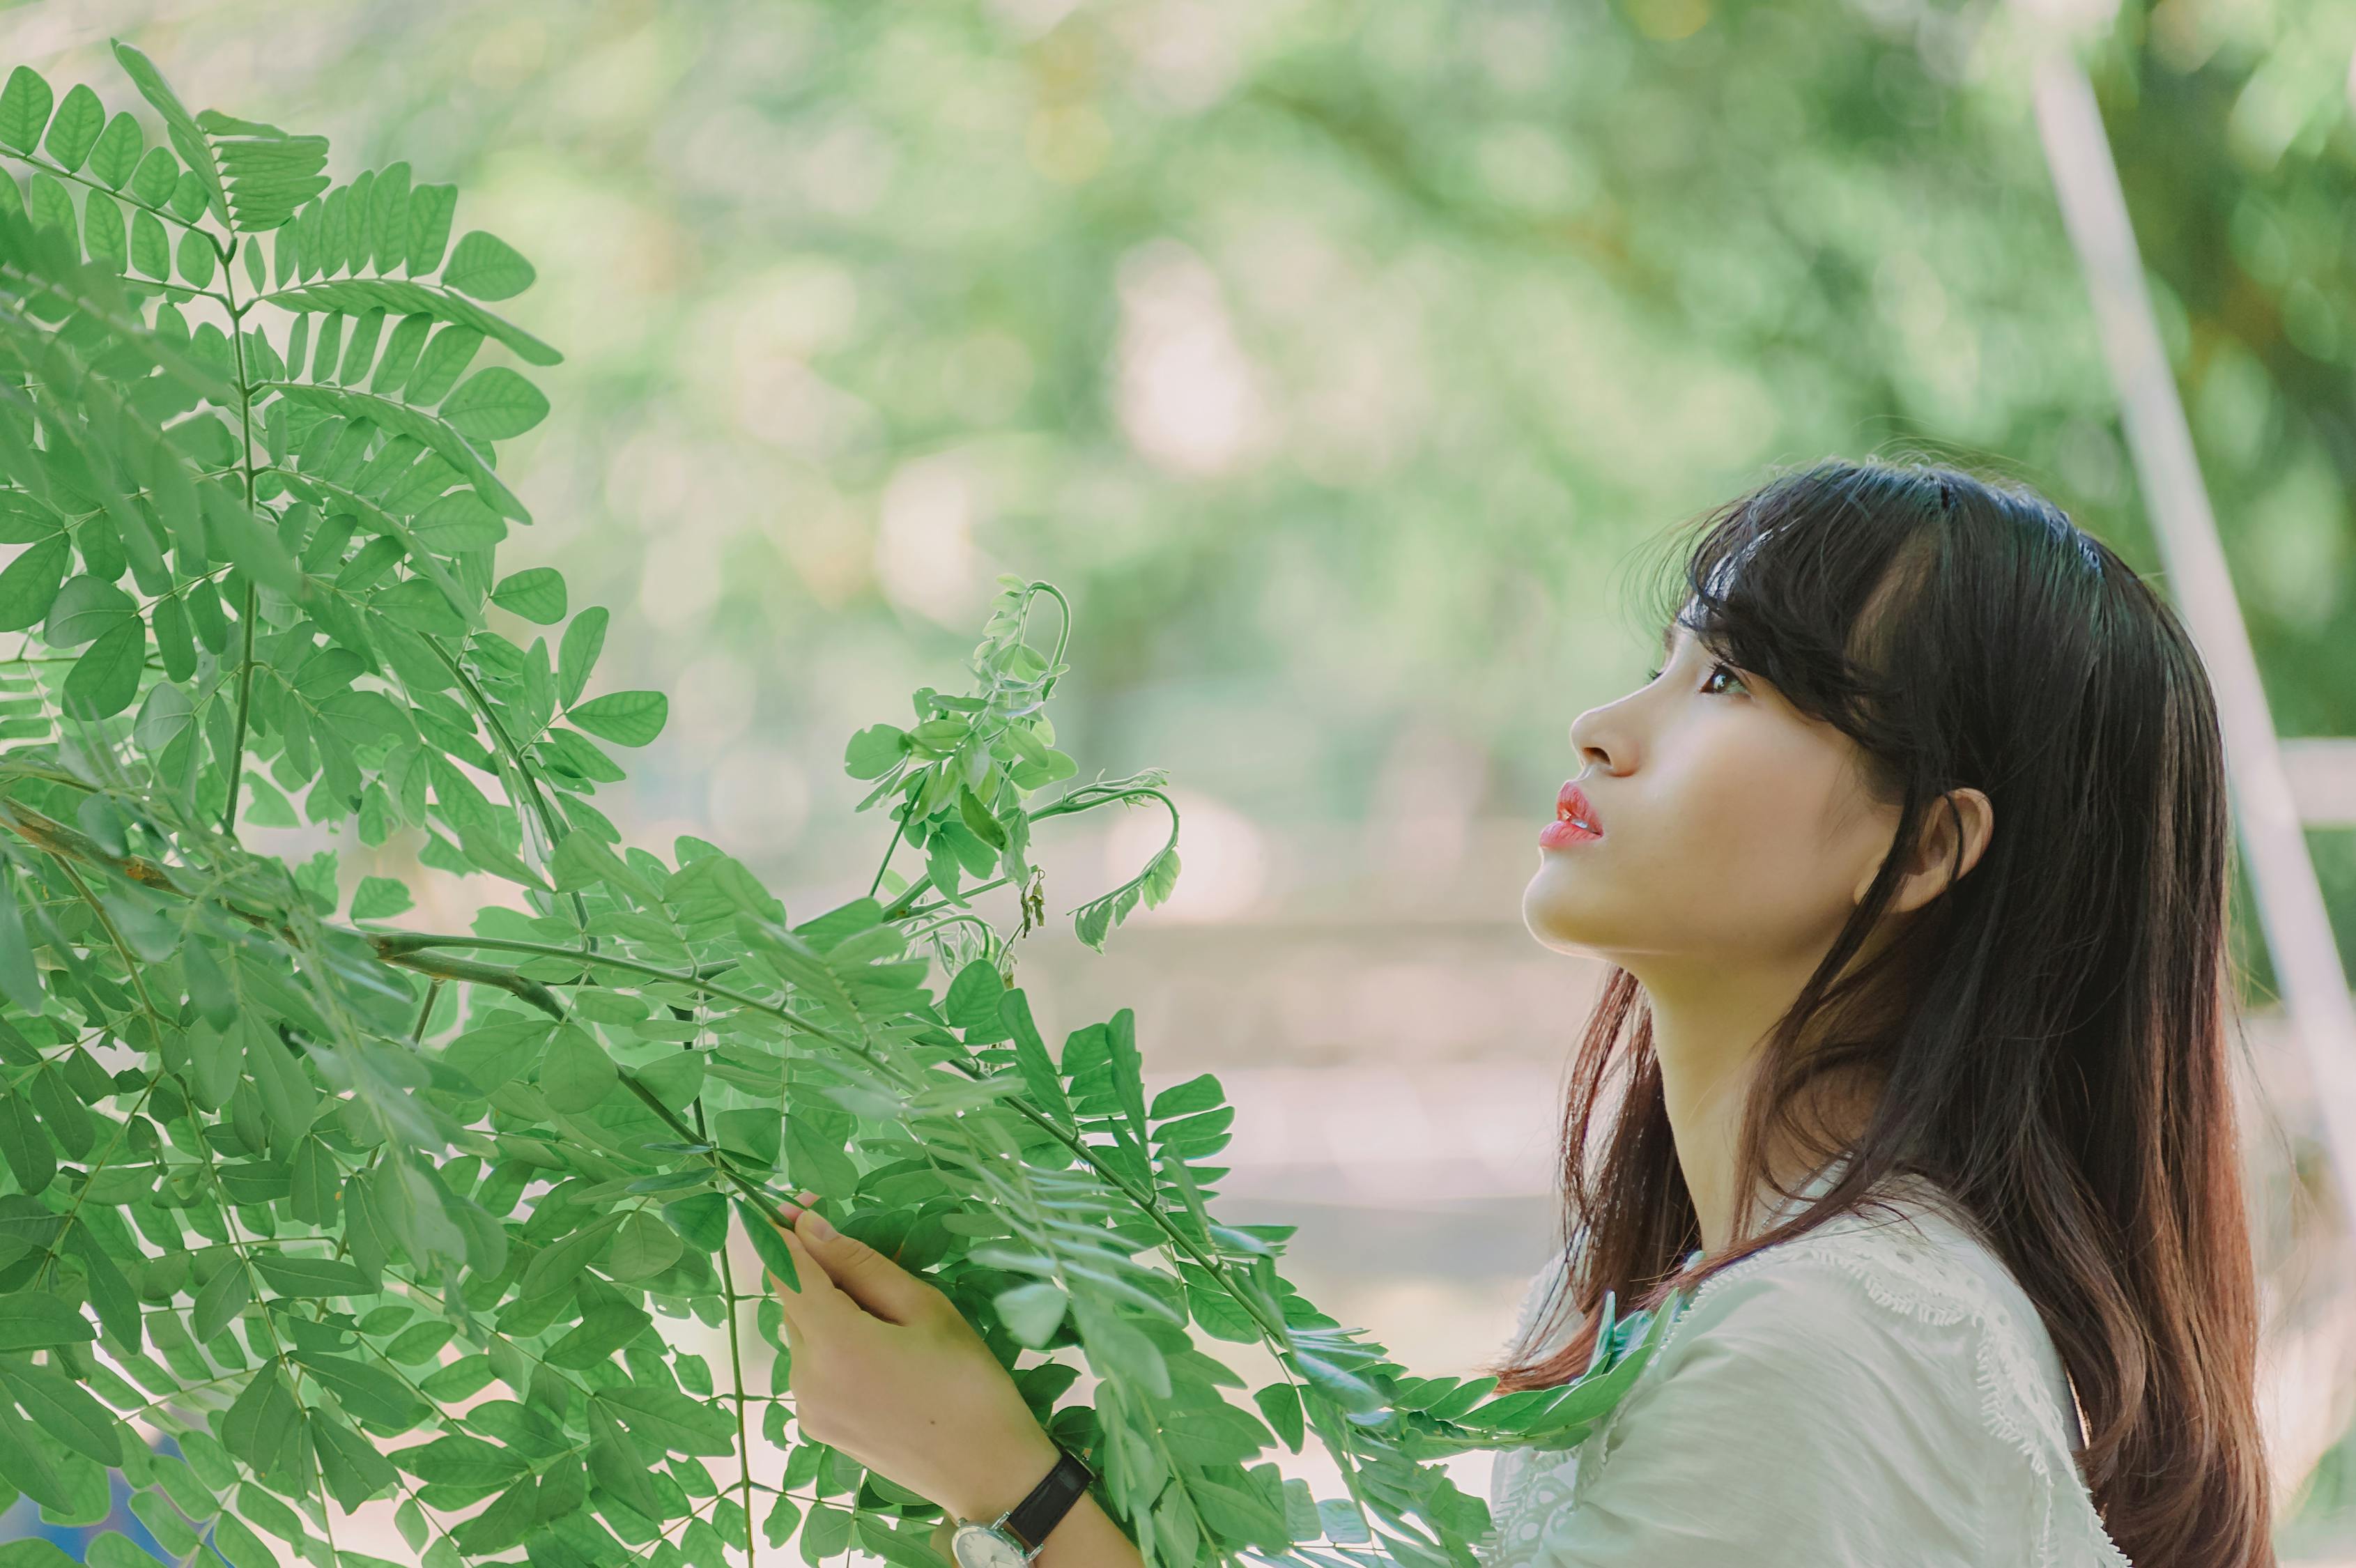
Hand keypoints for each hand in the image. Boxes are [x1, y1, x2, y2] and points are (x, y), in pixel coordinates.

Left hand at [764, 1193, 1063, 1523]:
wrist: (986, 1473)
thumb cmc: (967, 1381)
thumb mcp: (925, 1308)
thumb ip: (860, 1265)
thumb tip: (808, 1227)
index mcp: (835, 1342)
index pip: (786, 1270)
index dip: (785, 1231)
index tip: (798, 1202)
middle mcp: (805, 1377)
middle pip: (794, 1302)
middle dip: (821, 1273)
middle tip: (876, 1266)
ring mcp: (807, 1407)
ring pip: (804, 1334)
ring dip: (831, 1312)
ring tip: (893, 1324)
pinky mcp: (817, 1426)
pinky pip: (812, 1367)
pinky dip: (835, 1347)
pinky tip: (883, 1357)